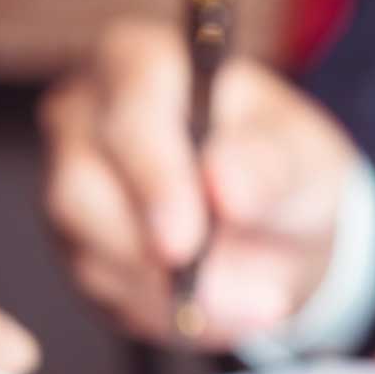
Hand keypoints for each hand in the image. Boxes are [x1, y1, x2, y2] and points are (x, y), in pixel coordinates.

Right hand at [39, 17, 360, 347]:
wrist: (278, 230)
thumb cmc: (284, 169)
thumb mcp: (303, 162)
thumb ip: (271, 167)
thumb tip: (226, 183)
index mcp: (142, 62)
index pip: (128, 105)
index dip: (154, 175)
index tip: (185, 239)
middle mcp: (89, 114)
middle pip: (81, 181)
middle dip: (150, 248)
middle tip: (213, 291)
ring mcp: (71, 180)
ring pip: (87, 245)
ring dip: (167, 290)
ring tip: (248, 300)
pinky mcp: (75, 243)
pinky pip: (102, 288)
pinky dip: (164, 311)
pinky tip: (216, 306)